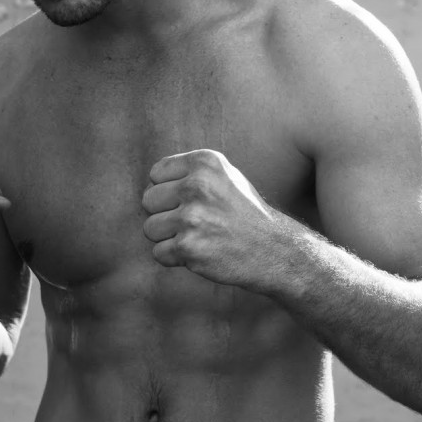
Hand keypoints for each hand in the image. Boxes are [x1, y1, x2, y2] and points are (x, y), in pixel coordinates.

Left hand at [141, 149, 275, 286]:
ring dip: (168, 238)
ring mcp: (192, 217)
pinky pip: (158, 253)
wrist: (272, 249)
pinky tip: (199, 253)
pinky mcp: (188, 246)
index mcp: (204, 162)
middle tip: (194, 223)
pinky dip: (174, 258)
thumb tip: (149, 183)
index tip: (191, 201)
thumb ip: (188, 172)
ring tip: (197, 237)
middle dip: (165, 214)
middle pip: (148, 200)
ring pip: (149, 228)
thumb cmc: (242, 212)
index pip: (156, 173)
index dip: (169, 190)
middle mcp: (197, 185)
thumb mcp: (223, 176)